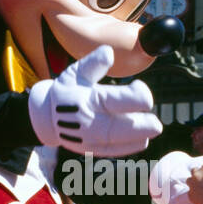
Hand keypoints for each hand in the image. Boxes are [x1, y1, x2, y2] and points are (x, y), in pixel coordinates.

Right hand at [27, 46, 161, 156]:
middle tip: (156, 124)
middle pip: (123, 127)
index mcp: (88, 100)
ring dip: (139, 136)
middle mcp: (89, 122)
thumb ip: (93, 63)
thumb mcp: (75, 73)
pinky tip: (142, 139)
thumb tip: (108, 52)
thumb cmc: (67, 90)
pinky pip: (115, 151)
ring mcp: (90, 139)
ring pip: (120, 141)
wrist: (46, 117)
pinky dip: (130, 146)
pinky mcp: (92, 149)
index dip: (138, 95)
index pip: (121, 101)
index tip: (139, 87)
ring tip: (150, 129)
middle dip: (144, 126)